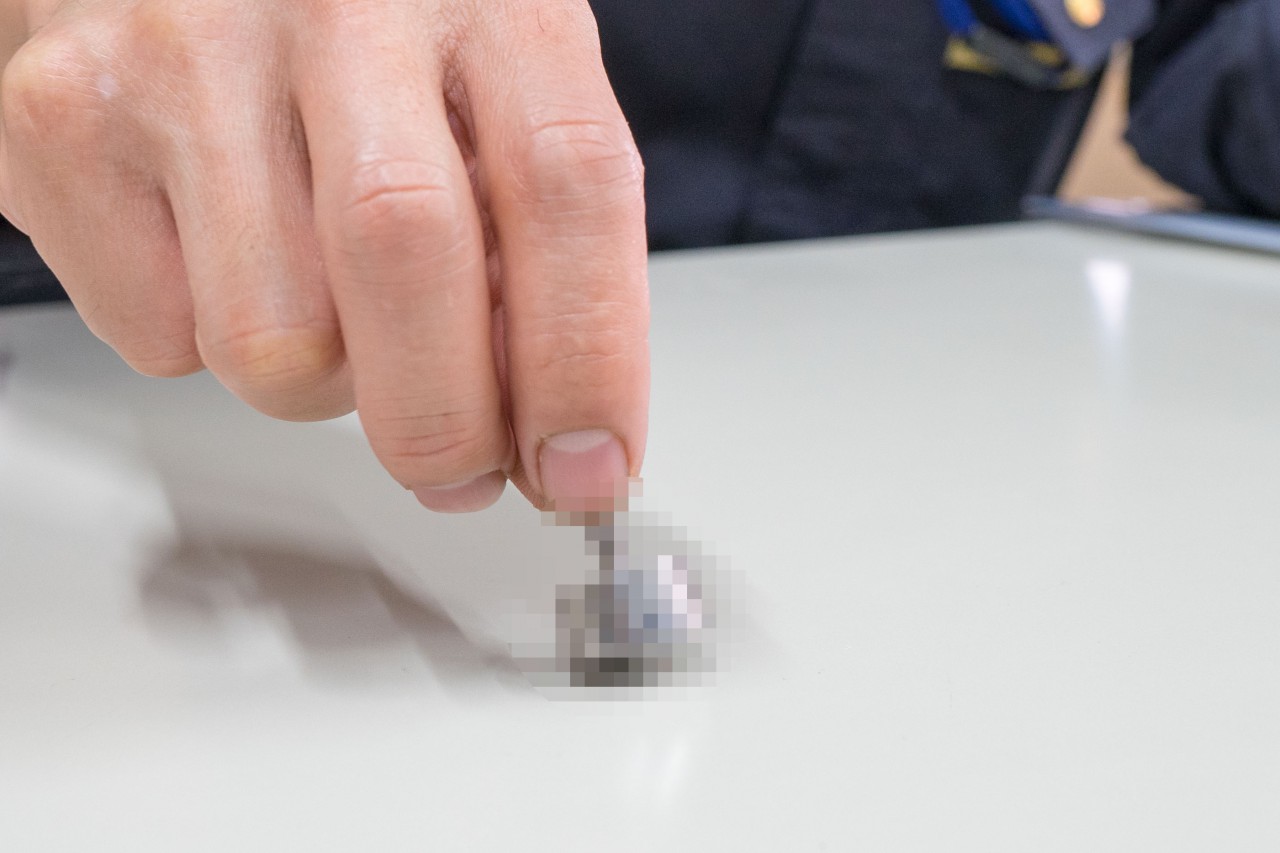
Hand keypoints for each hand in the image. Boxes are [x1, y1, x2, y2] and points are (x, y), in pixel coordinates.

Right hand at [0, 0, 648, 511]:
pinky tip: (224, 258)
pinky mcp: (64, 120)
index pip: (566, 183)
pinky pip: (160, 337)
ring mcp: (187, 56)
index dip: (587, 358)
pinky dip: (210, 342)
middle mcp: (335, 7)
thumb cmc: (366, 25)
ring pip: (272, 343)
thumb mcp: (492, 81)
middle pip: (406, 260)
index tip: (587, 467)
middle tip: (462, 469)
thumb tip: (535, 422)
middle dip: (447, 424)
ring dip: (323, 382)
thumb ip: (530, 231)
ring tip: (327, 303)